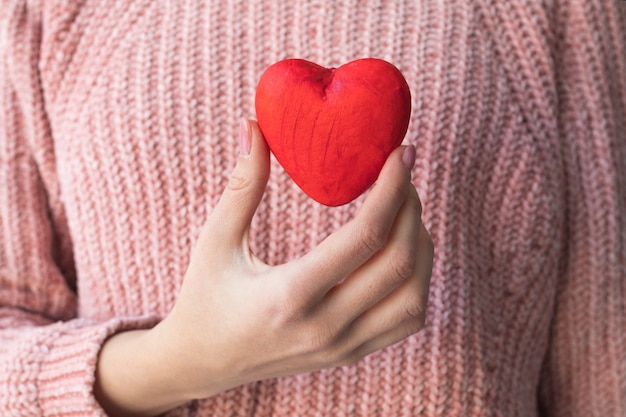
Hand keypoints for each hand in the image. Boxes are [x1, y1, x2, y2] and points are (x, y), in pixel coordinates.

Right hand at [94, 119, 432, 415]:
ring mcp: (342, 346)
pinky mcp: (350, 354)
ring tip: (407, 209)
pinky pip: (406, 320)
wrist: (203, 363)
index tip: (399, 154)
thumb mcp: (215, 240)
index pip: (364, 237)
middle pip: (399, 263)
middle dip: (412, 209)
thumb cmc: (204, 298)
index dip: (391, 189)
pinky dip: (418, 281)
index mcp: (288, 296)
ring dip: (421, 246)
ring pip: (413, 297)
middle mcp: (324, 327)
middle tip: (404, 174)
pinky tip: (403, 250)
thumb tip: (253, 127)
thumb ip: (241, 185)